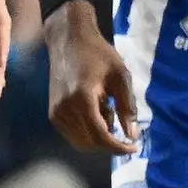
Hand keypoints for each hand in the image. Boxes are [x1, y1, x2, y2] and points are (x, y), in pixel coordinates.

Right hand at [44, 1, 137, 152]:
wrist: (68, 39)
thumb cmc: (98, 54)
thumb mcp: (120, 76)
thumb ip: (126, 107)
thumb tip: (133, 135)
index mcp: (82, 99)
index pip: (100, 136)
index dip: (118, 147)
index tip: (134, 148)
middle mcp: (64, 110)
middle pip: (90, 143)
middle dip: (110, 143)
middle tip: (124, 128)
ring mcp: (56, 113)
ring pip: (81, 142)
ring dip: (99, 137)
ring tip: (108, 111)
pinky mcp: (53, 113)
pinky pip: (72, 134)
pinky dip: (88, 132)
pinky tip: (97, 112)